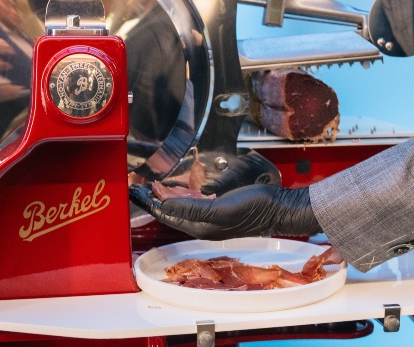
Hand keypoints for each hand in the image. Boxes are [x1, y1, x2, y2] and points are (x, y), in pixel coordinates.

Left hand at [129, 183, 320, 239]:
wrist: (278, 208)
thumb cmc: (253, 208)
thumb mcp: (221, 208)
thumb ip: (193, 208)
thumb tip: (166, 204)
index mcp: (200, 227)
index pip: (167, 215)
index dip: (150, 204)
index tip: (136, 192)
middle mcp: (203, 225)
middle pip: (172, 212)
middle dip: (155, 200)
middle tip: (139, 187)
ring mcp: (212, 218)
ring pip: (182, 207)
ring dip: (168, 197)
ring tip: (154, 186)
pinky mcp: (220, 209)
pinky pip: (195, 202)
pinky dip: (184, 195)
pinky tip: (182, 188)